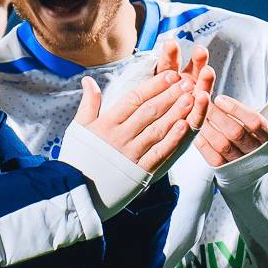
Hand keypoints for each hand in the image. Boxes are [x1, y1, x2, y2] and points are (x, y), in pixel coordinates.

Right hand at [74, 64, 211, 174]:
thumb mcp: (78, 127)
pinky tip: (185, 126)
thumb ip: (88, 103)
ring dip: (176, 113)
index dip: (154, 86)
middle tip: (187, 81)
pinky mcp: (139, 172)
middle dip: (170, 95)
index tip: (170, 75)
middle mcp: (120, 136)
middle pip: (149, 111)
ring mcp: (131, 154)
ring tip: (191, 98)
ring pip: (157, 129)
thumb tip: (88, 80)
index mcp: (107, 124)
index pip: (134, 99)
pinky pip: (158, 153)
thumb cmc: (77, 158)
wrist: (75, 192)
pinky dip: (172, 139)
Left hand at [195, 92, 267, 167]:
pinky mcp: (225, 171)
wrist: (253, 173)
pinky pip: (212, 157)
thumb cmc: (259, 142)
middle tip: (202, 102)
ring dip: (207, 127)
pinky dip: (202, 143)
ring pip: (222, 145)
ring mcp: (240, 163)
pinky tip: (195, 130)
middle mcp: (255, 151)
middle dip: (217, 115)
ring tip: (196, 112)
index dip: (236, 110)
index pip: (254, 122)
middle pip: (236, 133)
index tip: (219, 98)